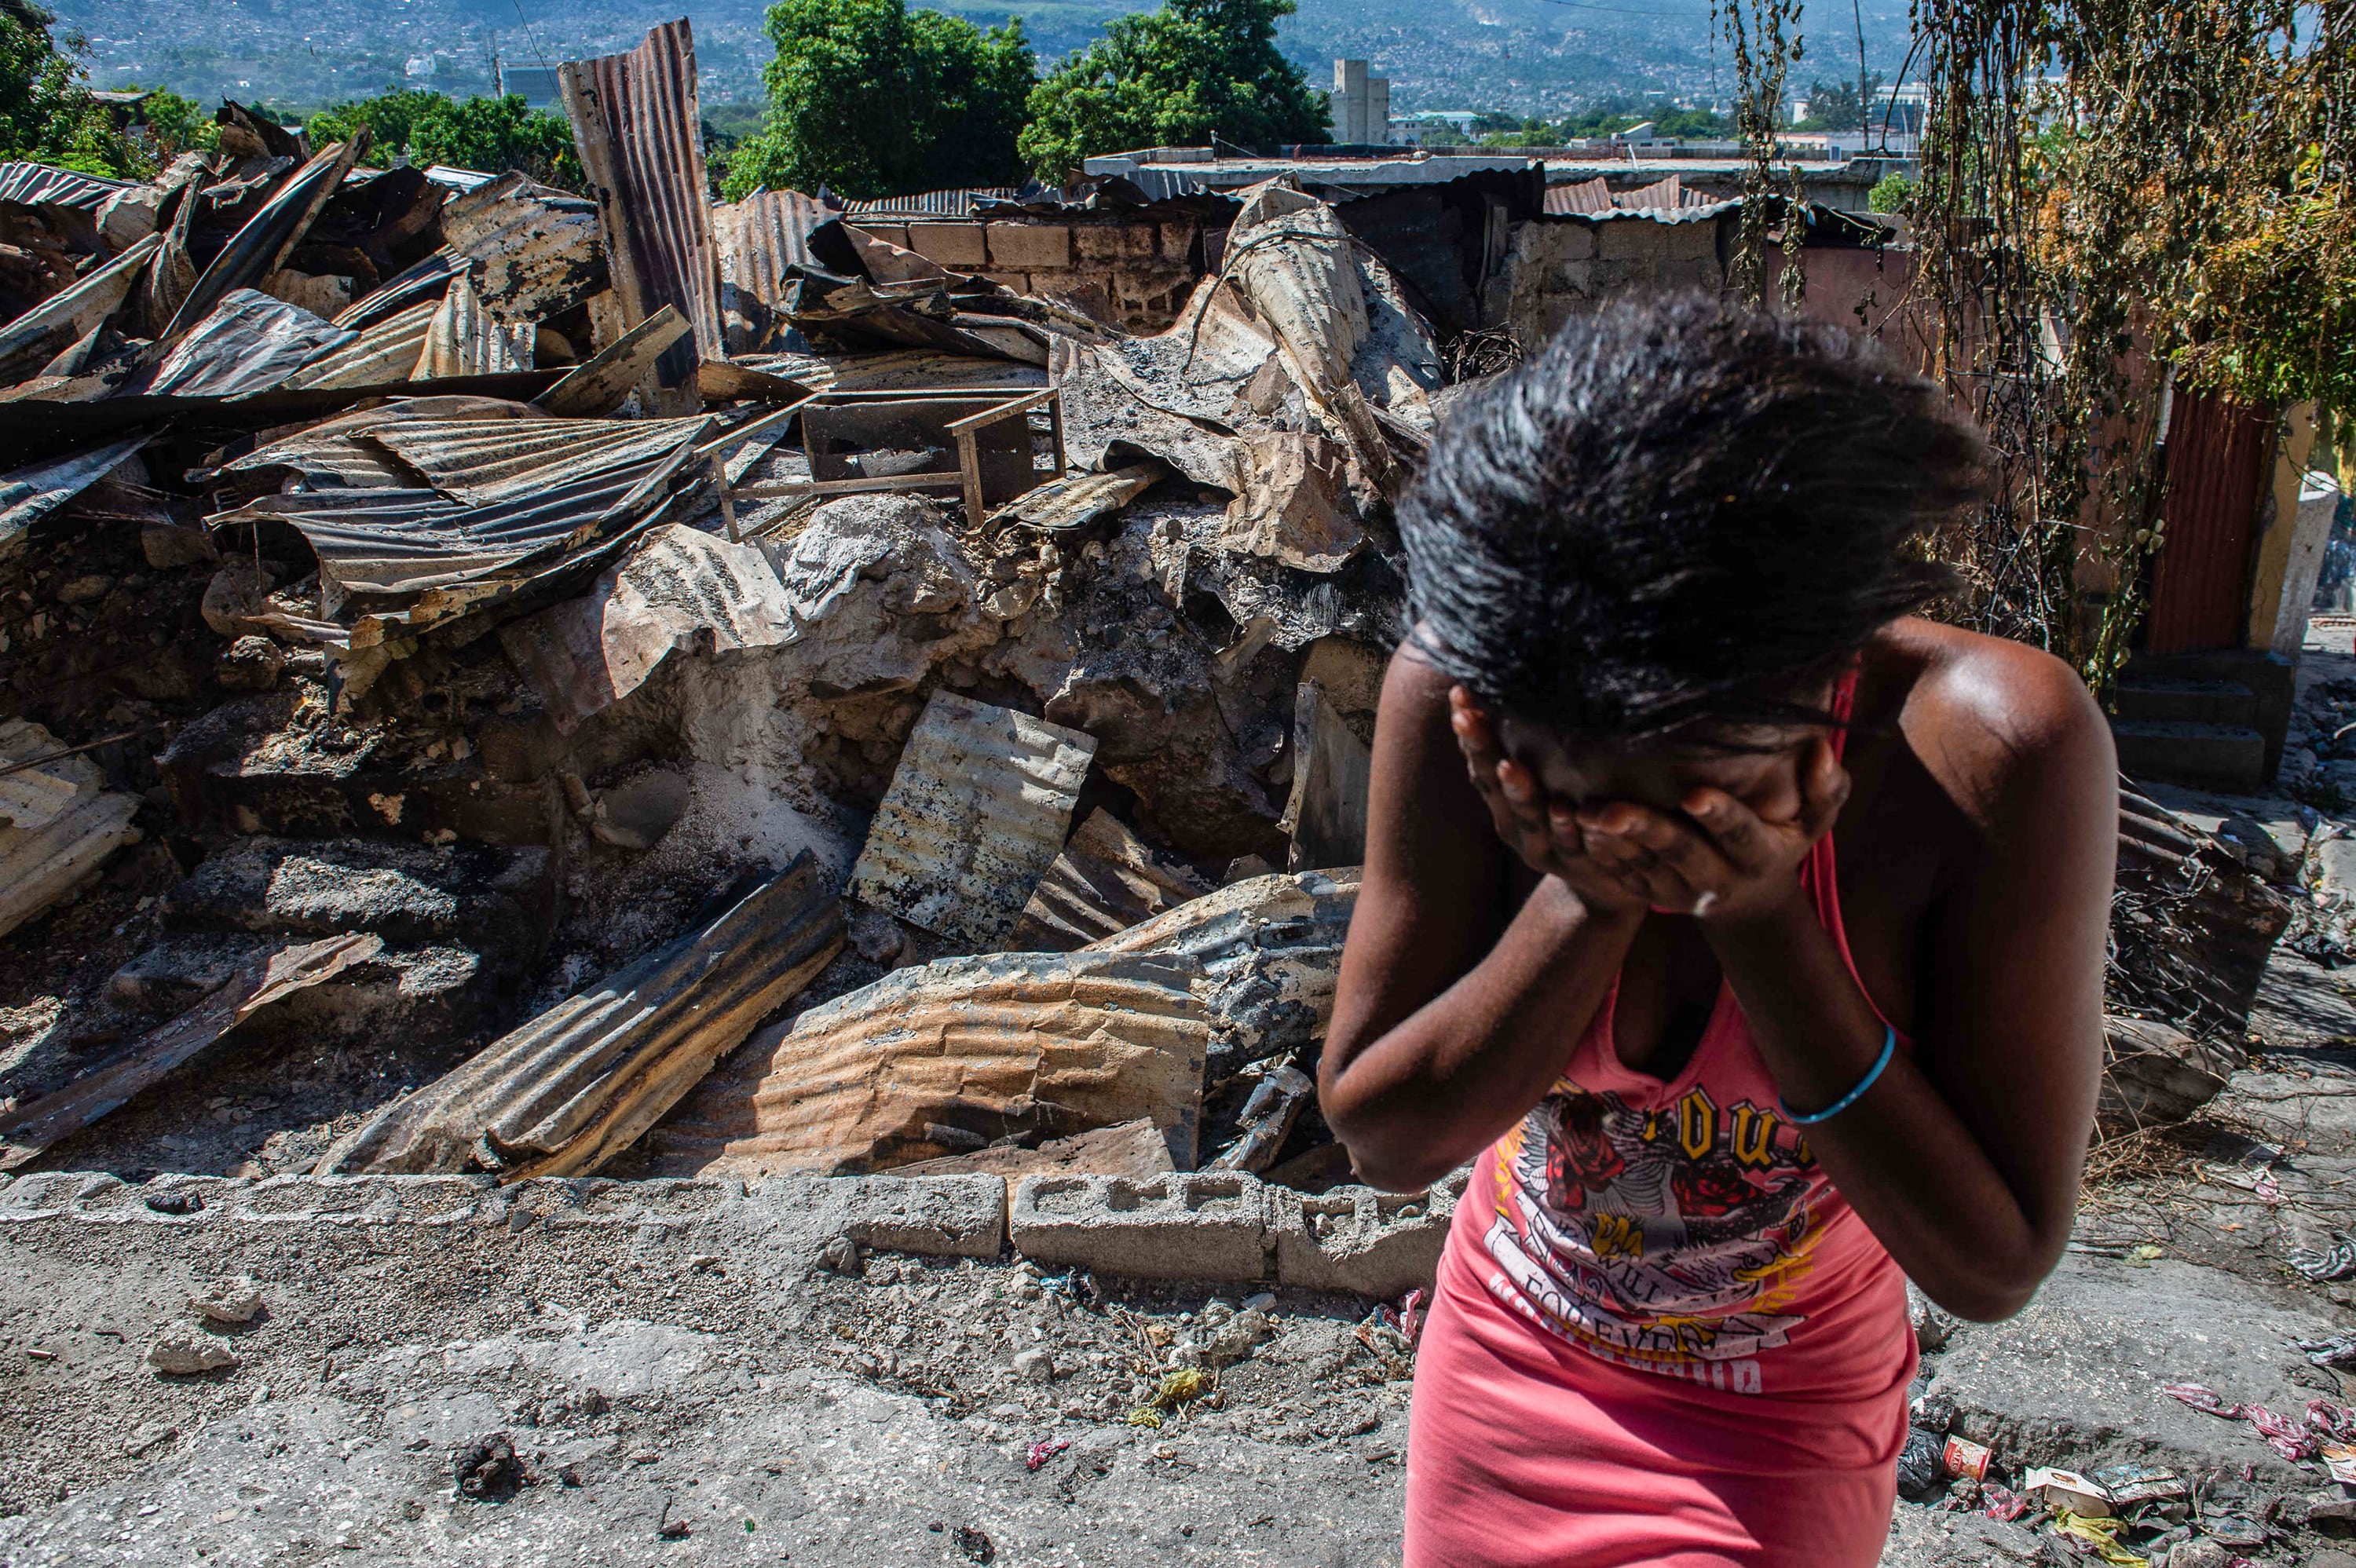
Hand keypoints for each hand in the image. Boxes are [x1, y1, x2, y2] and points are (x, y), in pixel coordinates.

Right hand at [1448, 688, 1650, 916]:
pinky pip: (1570, 843)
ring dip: (1518, 791)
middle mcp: (1513, 825)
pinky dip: (1563, 827)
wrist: (1607, 881)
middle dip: (1480, 750)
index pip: (1480, 761)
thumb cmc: (1571, 822)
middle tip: (1466, 716)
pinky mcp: (1577, 865)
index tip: (1459, 694)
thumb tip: (1515, 698)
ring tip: (1509, 765)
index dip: (1468, 732)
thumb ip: (1528, 753)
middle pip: (1493, 785)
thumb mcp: (1544, 789)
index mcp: (1502, 803)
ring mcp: (1542, 847)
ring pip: (1526, 816)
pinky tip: (1561, 810)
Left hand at [1577, 734, 1850, 923]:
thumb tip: (1821, 753)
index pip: (1739, 833)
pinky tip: (1575, 828)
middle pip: (1680, 852)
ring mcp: (1682, 892)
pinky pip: (1622, 877)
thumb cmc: (1783, 839)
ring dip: (1610, 842)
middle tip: (1611, 809)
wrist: (1749, 898)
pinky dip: (1599, 856)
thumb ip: (1827, 790)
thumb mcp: (1815, 822)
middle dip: (1646, 829)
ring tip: (1583, 814)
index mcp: (1759, 855)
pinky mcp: (1652, 895)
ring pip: (1643, 866)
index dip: (1719, 815)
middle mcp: (1719, 878)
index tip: (1695, 794)